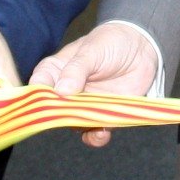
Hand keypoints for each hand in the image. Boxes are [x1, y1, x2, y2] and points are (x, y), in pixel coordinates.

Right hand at [31, 20, 161, 147]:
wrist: (142, 48)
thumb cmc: (110, 42)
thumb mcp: (91, 51)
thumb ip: (76, 70)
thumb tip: (61, 91)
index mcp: (55, 71)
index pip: (39, 85)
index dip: (37, 96)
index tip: (43, 103)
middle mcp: (66, 92)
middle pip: (54, 111)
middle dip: (60, 117)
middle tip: (71, 115)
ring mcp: (83, 105)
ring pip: (73, 124)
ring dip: (81, 127)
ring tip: (92, 123)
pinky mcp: (102, 115)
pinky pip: (94, 132)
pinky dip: (96, 136)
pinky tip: (102, 132)